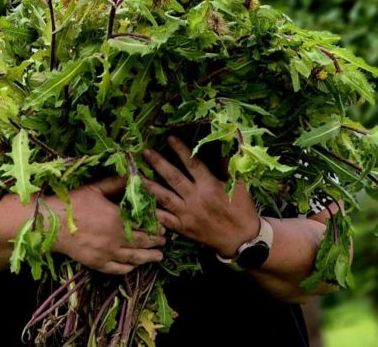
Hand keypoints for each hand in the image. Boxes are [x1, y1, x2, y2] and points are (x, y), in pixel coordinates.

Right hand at [49, 176, 165, 274]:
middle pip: (142, 242)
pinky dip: (130, 268)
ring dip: (149, 257)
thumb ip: (115, 183)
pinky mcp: (98, 264)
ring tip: (159, 256)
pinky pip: (118, 269)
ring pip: (134, 258)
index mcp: (117, 218)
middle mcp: (116, 238)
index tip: (164, 225)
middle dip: (156, 241)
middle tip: (165, 239)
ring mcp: (108, 253)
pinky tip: (135, 266)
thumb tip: (132, 176)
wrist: (52, 224)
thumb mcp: (95, 188)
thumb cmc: (73, 203)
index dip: (156, 225)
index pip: (144, 224)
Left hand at [143, 134, 259, 258]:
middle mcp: (196, 199)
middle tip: (145, 152)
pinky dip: (152, 212)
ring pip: (164, 198)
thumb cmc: (241, 209)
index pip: (192, 164)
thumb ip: (227, 167)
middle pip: (173, 178)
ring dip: (149, 186)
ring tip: (136, 176)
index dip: (180, 150)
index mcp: (210, 186)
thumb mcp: (239, 186)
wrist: (241, 240)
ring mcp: (188, 214)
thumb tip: (222, 147)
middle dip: (158, 163)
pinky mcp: (183, 228)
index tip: (169, 138)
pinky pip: (164, 220)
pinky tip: (140, 204)